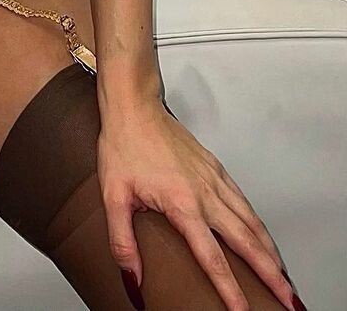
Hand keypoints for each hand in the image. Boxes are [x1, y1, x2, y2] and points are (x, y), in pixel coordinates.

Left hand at [96, 98, 298, 310]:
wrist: (134, 107)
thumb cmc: (123, 146)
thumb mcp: (113, 195)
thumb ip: (122, 240)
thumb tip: (131, 277)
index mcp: (183, 204)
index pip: (211, 258)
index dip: (229, 289)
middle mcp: (206, 194)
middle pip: (246, 242)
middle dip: (270, 274)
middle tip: (286, 299)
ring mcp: (214, 179)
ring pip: (251, 221)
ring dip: (269, 250)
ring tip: (281, 275)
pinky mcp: (215, 167)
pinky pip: (243, 201)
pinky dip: (258, 222)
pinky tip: (261, 234)